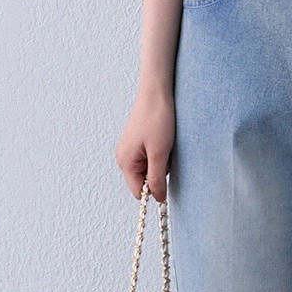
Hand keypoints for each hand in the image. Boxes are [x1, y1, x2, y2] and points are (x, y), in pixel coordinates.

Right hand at [116, 85, 174, 200]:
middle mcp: (124, 158)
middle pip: (144, 181)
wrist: (157, 93)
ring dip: (162, 162)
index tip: (167, 180)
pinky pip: (152, 158)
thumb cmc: (157, 119)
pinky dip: (161, 153)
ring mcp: (131, 150)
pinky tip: (164, 140)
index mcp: (125, 162)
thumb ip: (157, 178)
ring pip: (151, 169)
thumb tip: (158, 199)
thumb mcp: (159, 153)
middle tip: (166, 155)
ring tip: (166, 144)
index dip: (154, 190)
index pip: (138, 191)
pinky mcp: (139, 143)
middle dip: (159, 173)